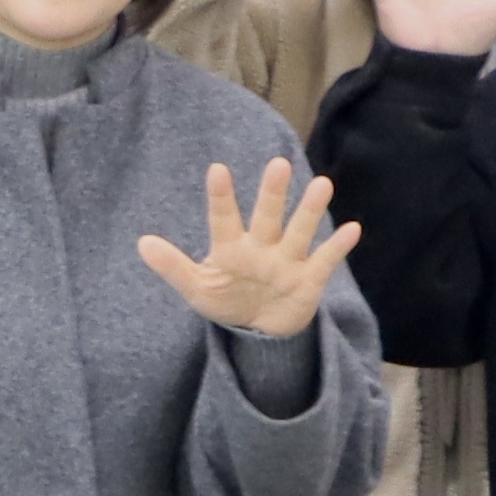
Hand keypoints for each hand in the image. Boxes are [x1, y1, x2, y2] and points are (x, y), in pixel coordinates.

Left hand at [130, 154, 356, 341]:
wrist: (258, 330)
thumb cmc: (226, 299)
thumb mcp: (196, 287)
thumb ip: (172, 266)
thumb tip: (142, 243)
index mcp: (231, 247)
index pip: (223, 218)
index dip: (221, 196)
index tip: (216, 169)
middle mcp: (262, 246)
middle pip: (267, 216)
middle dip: (272, 194)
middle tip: (278, 165)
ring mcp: (287, 260)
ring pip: (299, 231)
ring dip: (310, 211)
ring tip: (322, 185)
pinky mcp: (309, 279)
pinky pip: (326, 260)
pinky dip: (338, 247)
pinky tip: (352, 229)